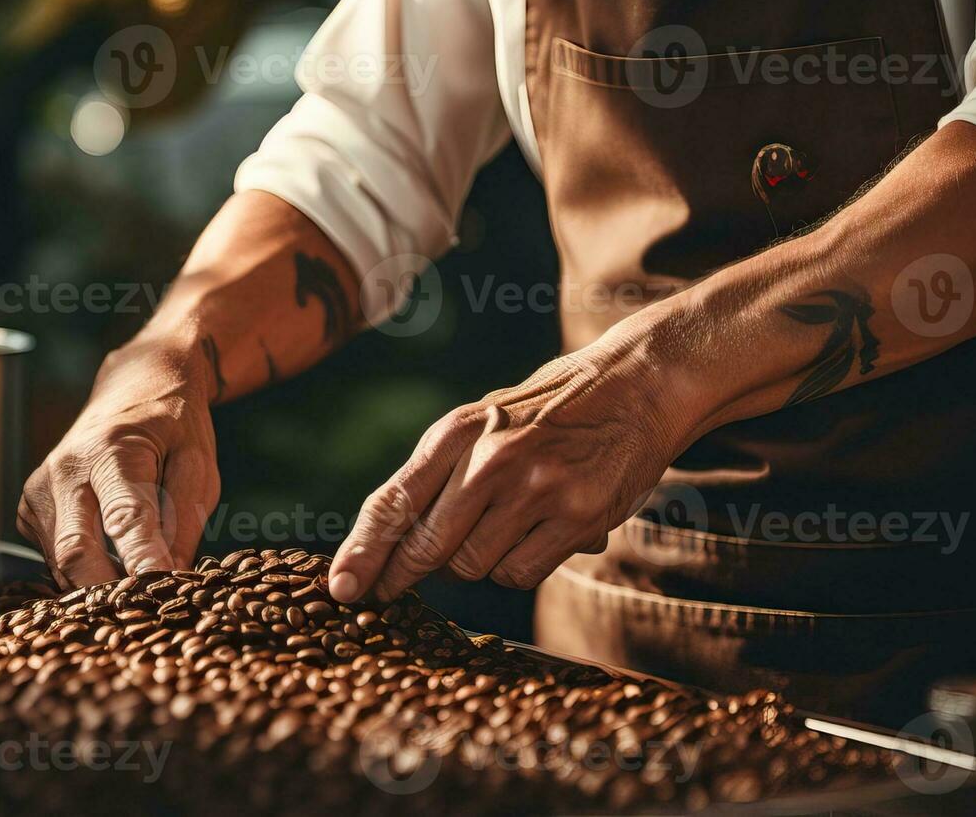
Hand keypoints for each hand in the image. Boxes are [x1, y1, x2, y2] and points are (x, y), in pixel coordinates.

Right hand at [18, 336, 218, 587]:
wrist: (133, 385)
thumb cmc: (172, 427)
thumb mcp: (198, 464)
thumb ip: (185, 520)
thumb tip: (172, 578)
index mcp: (111, 450)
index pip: (125, 518)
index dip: (144, 561)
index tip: (162, 592)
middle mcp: (64, 470)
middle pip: (77, 552)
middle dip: (109, 592)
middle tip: (147, 615)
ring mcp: (38, 490)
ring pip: (61, 564)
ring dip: (98, 585)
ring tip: (135, 587)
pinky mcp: (28, 510)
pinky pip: (54, 558)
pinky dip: (83, 573)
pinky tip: (110, 562)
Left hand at [327, 340, 688, 602]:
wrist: (632, 386)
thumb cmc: (545, 413)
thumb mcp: (483, 423)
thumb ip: (438, 476)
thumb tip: (388, 549)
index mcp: (458, 432)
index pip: (394, 501)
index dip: (363, 551)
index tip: (342, 588)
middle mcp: (491, 460)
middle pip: (426, 547)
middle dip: (405, 574)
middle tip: (391, 590)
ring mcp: (535, 489)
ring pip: (473, 567)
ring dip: (477, 563)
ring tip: (503, 527)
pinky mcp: (576, 517)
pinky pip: (520, 573)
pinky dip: (520, 567)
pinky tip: (538, 535)